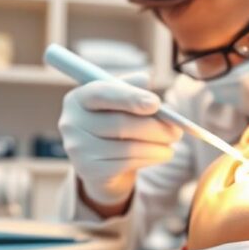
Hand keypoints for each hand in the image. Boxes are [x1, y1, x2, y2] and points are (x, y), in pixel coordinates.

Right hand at [59, 73, 182, 206]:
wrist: (101, 163)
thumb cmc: (114, 124)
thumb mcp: (120, 103)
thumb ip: (130, 88)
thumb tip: (144, 79)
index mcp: (77, 98)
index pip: (101, 93)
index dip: (129, 97)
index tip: (156, 103)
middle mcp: (71, 122)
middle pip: (119, 123)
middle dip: (154, 127)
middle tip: (178, 130)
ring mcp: (77, 148)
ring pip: (127, 146)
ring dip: (157, 145)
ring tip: (173, 142)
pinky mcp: (88, 170)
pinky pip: (127, 163)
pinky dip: (150, 158)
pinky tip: (162, 154)